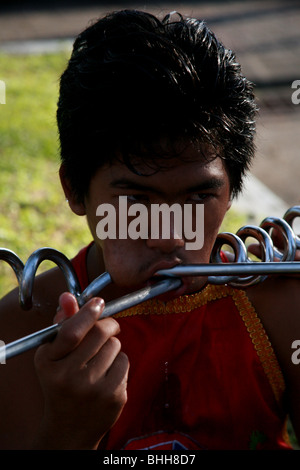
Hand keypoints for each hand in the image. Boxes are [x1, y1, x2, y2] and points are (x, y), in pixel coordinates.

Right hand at [33, 292, 128, 448]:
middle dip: (108, 324)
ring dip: (112, 345)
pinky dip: (119, 362)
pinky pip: (125, 362)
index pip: (72, 331)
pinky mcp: (114, 397)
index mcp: (50, 364)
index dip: (88, 312)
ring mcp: (93, 389)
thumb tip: (69, 296)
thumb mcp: (53, 355)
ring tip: (101, 358)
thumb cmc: (60, 381)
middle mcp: (69, 377)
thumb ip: (63, 324)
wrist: (69, 427)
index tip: (98, 302)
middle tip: (108, 326)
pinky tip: (107, 373)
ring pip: (116, 346)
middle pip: (100, 333)